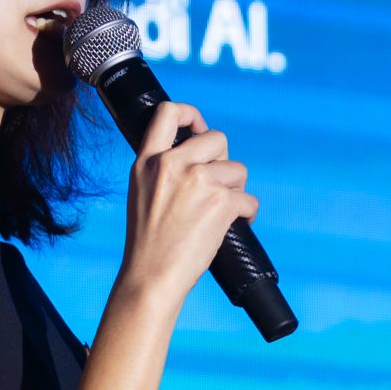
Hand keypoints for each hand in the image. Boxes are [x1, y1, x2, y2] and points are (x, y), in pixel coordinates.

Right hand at [114, 100, 259, 309]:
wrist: (151, 276)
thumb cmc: (148, 243)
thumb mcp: (141, 193)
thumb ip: (163, 170)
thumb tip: (201, 156)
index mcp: (147, 161)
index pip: (167, 113)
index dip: (191, 114)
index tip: (199, 129)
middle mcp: (172, 164)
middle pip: (217, 138)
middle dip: (224, 161)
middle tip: (217, 186)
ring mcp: (198, 181)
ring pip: (238, 170)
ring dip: (236, 190)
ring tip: (221, 212)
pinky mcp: (221, 202)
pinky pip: (249, 199)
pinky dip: (248, 213)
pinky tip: (237, 224)